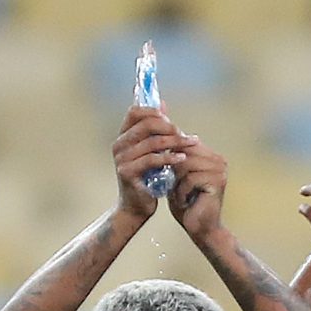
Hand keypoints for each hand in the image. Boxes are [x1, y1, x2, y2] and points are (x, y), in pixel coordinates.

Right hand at [113, 105, 191, 219]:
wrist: (136, 207)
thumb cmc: (147, 179)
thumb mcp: (151, 151)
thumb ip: (155, 130)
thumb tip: (163, 103)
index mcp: (123, 136)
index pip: (135, 112)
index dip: (153, 111)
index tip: (171, 120)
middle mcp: (119, 144)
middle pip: (146, 124)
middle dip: (169, 127)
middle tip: (185, 135)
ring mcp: (122, 158)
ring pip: (152, 142)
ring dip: (175, 142)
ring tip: (190, 144)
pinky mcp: (128, 172)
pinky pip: (152, 159)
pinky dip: (170, 157)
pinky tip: (183, 158)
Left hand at [169, 132, 227, 234]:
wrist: (200, 229)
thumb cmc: (187, 204)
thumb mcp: (177, 176)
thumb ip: (174, 159)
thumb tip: (160, 141)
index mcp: (211, 156)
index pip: (186, 142)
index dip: (171, 153)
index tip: (163, 168)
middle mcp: (219, 160)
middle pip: (184, 151)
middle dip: (173, 169)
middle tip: (172, 186)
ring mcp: (220, 171)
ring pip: (185, 163)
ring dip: (177, 181)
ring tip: (179, 195)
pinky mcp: (217, 183)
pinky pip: (190, 178)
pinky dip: (182, 191)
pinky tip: (185, 201)